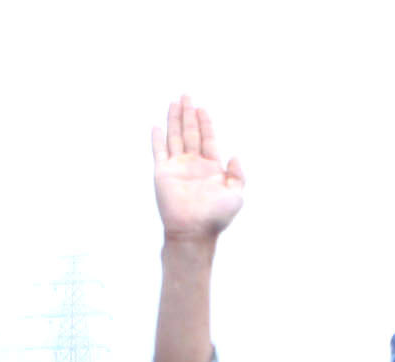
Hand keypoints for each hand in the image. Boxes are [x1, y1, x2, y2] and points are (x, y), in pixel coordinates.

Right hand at [153, 95, 243, 242]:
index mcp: (211, 168)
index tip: (202, 108)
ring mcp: (177, 168)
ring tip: (174, 102)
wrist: (193, 231)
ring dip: (174, 120)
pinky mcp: (162, 173)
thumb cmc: (216, 218)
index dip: (205, 123)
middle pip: (190, 133)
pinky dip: (157, 139)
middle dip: (188, 114)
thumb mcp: (236, 196)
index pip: (207, 139)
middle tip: (186, 95)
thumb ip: (238, 176)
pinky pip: (159, 152)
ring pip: (175, 137)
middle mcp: (193, 165)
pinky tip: (156, 126)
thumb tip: (234, 156)